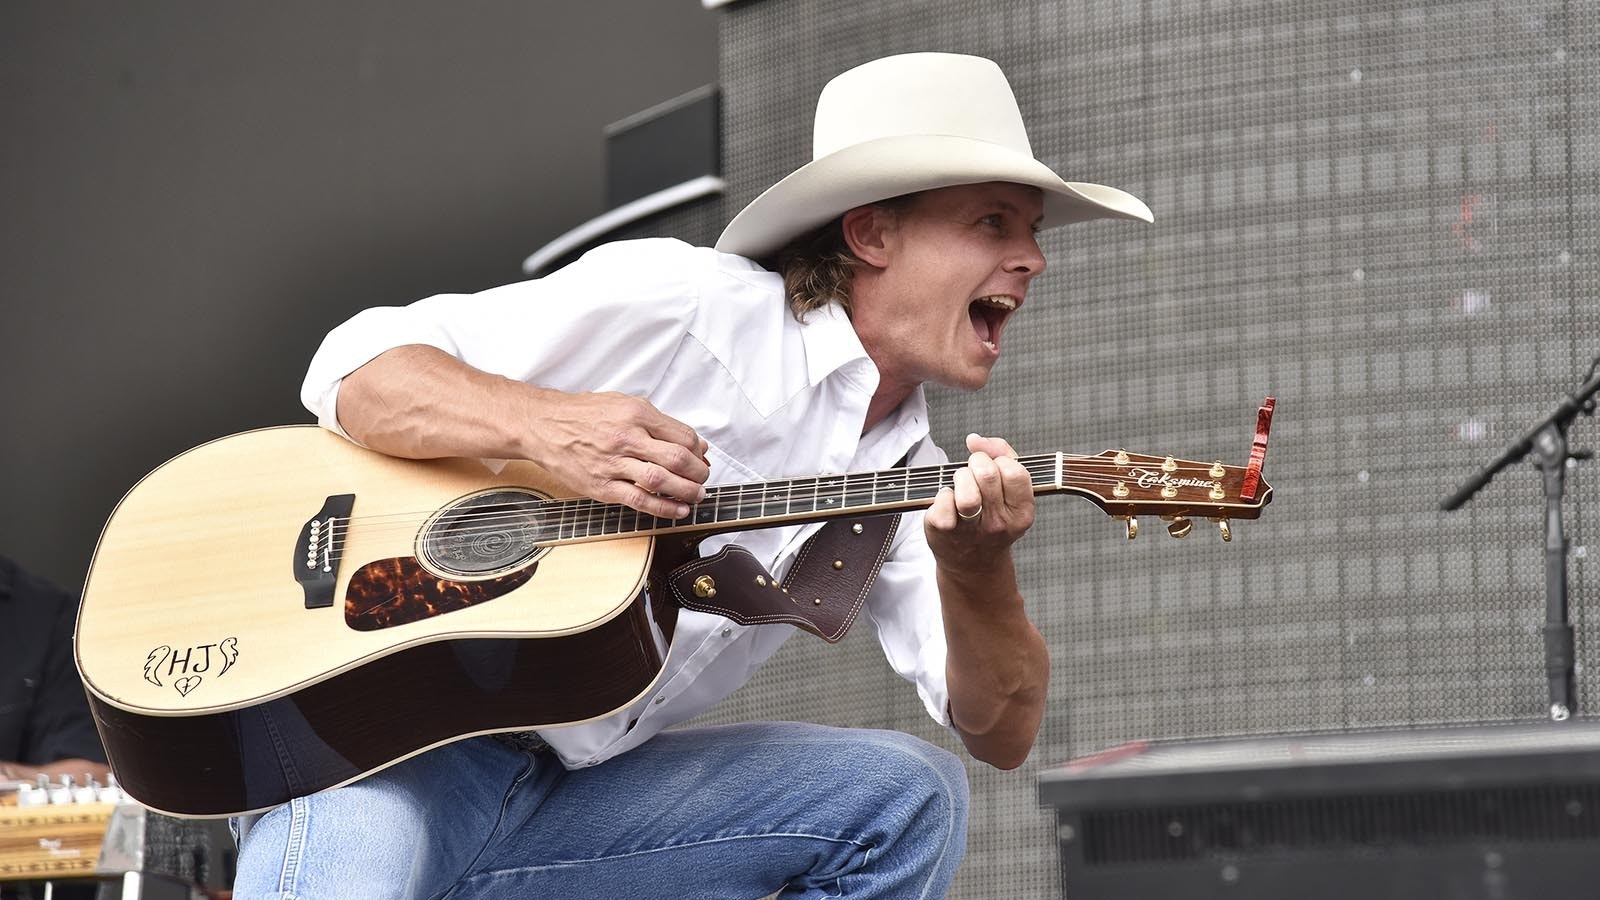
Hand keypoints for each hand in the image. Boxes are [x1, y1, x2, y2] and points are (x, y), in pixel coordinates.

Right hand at [524, 389, 709, 519]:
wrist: (543, 425)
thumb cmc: (583, 414)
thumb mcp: (624, 403)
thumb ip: (658, 422)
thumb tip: (693, 443)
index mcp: (636, 413)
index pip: (683, 435)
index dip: (699, 450)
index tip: (702, 458)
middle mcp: (627, 437)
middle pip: (678, 459)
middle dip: (699, 473)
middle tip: (703, 478)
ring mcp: (613, 463)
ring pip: (662, 481)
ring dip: (686, 492)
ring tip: (697, 496)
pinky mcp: (602, 486)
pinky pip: (638, 500)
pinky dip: (663, 508)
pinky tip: (677, 511)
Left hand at [924, 433, 1034, 569]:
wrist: (972, 564)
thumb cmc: (990, 517)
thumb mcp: (1009, 491)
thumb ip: (1001, 455)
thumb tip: (975, 440)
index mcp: (1021, 512)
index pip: (1014, 471)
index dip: (1000, 460)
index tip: (994, 467)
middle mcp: (999, 523)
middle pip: (987, 474)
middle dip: (976, 463)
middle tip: (973, 472)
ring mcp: (972, 530)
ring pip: (966, 493)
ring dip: (960, 478)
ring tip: (960, 485)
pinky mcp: (945, 531)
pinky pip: (942, 500)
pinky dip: (941, 494)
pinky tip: (947, 501)